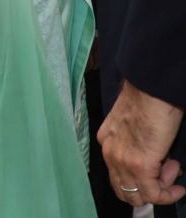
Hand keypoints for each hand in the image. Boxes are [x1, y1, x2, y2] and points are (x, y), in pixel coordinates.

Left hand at [98, 80, 185, 205]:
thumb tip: (156, 161)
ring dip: (160, 189)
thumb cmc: (148, 102)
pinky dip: (168, 194)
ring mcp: (122, 161)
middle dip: (149, 188)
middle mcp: (109, 153)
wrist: (151, 90)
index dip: (142, 178)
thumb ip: (136, 145)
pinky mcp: (139, 165)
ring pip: (137, 195)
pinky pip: (152, 193)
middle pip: (124, 189)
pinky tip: (179, 187)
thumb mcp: (133, 126)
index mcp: (107, 142)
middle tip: (168, 171)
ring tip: (173, 169)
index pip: (118, 175)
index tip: (162, 166)